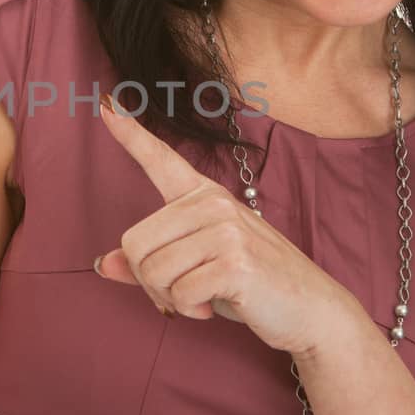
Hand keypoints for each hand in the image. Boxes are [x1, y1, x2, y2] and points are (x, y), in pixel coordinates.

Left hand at [93, 98, 359, 358]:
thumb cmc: (249, 287)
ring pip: (152, 272)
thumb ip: (151, 264)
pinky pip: (179, 293)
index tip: (104, 104)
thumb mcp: (196, 269)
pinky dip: (190, 310)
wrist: (312, 310)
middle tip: (181, 293)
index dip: (129, 134)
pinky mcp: (235, 261)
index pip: (161, 159)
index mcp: (204, 197)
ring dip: (170, 299)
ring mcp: (226, 229)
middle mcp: (213, 204)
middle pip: (135, 244)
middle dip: (149, 282)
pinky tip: (212, 307)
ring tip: (201, 299)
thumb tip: (103, 264)